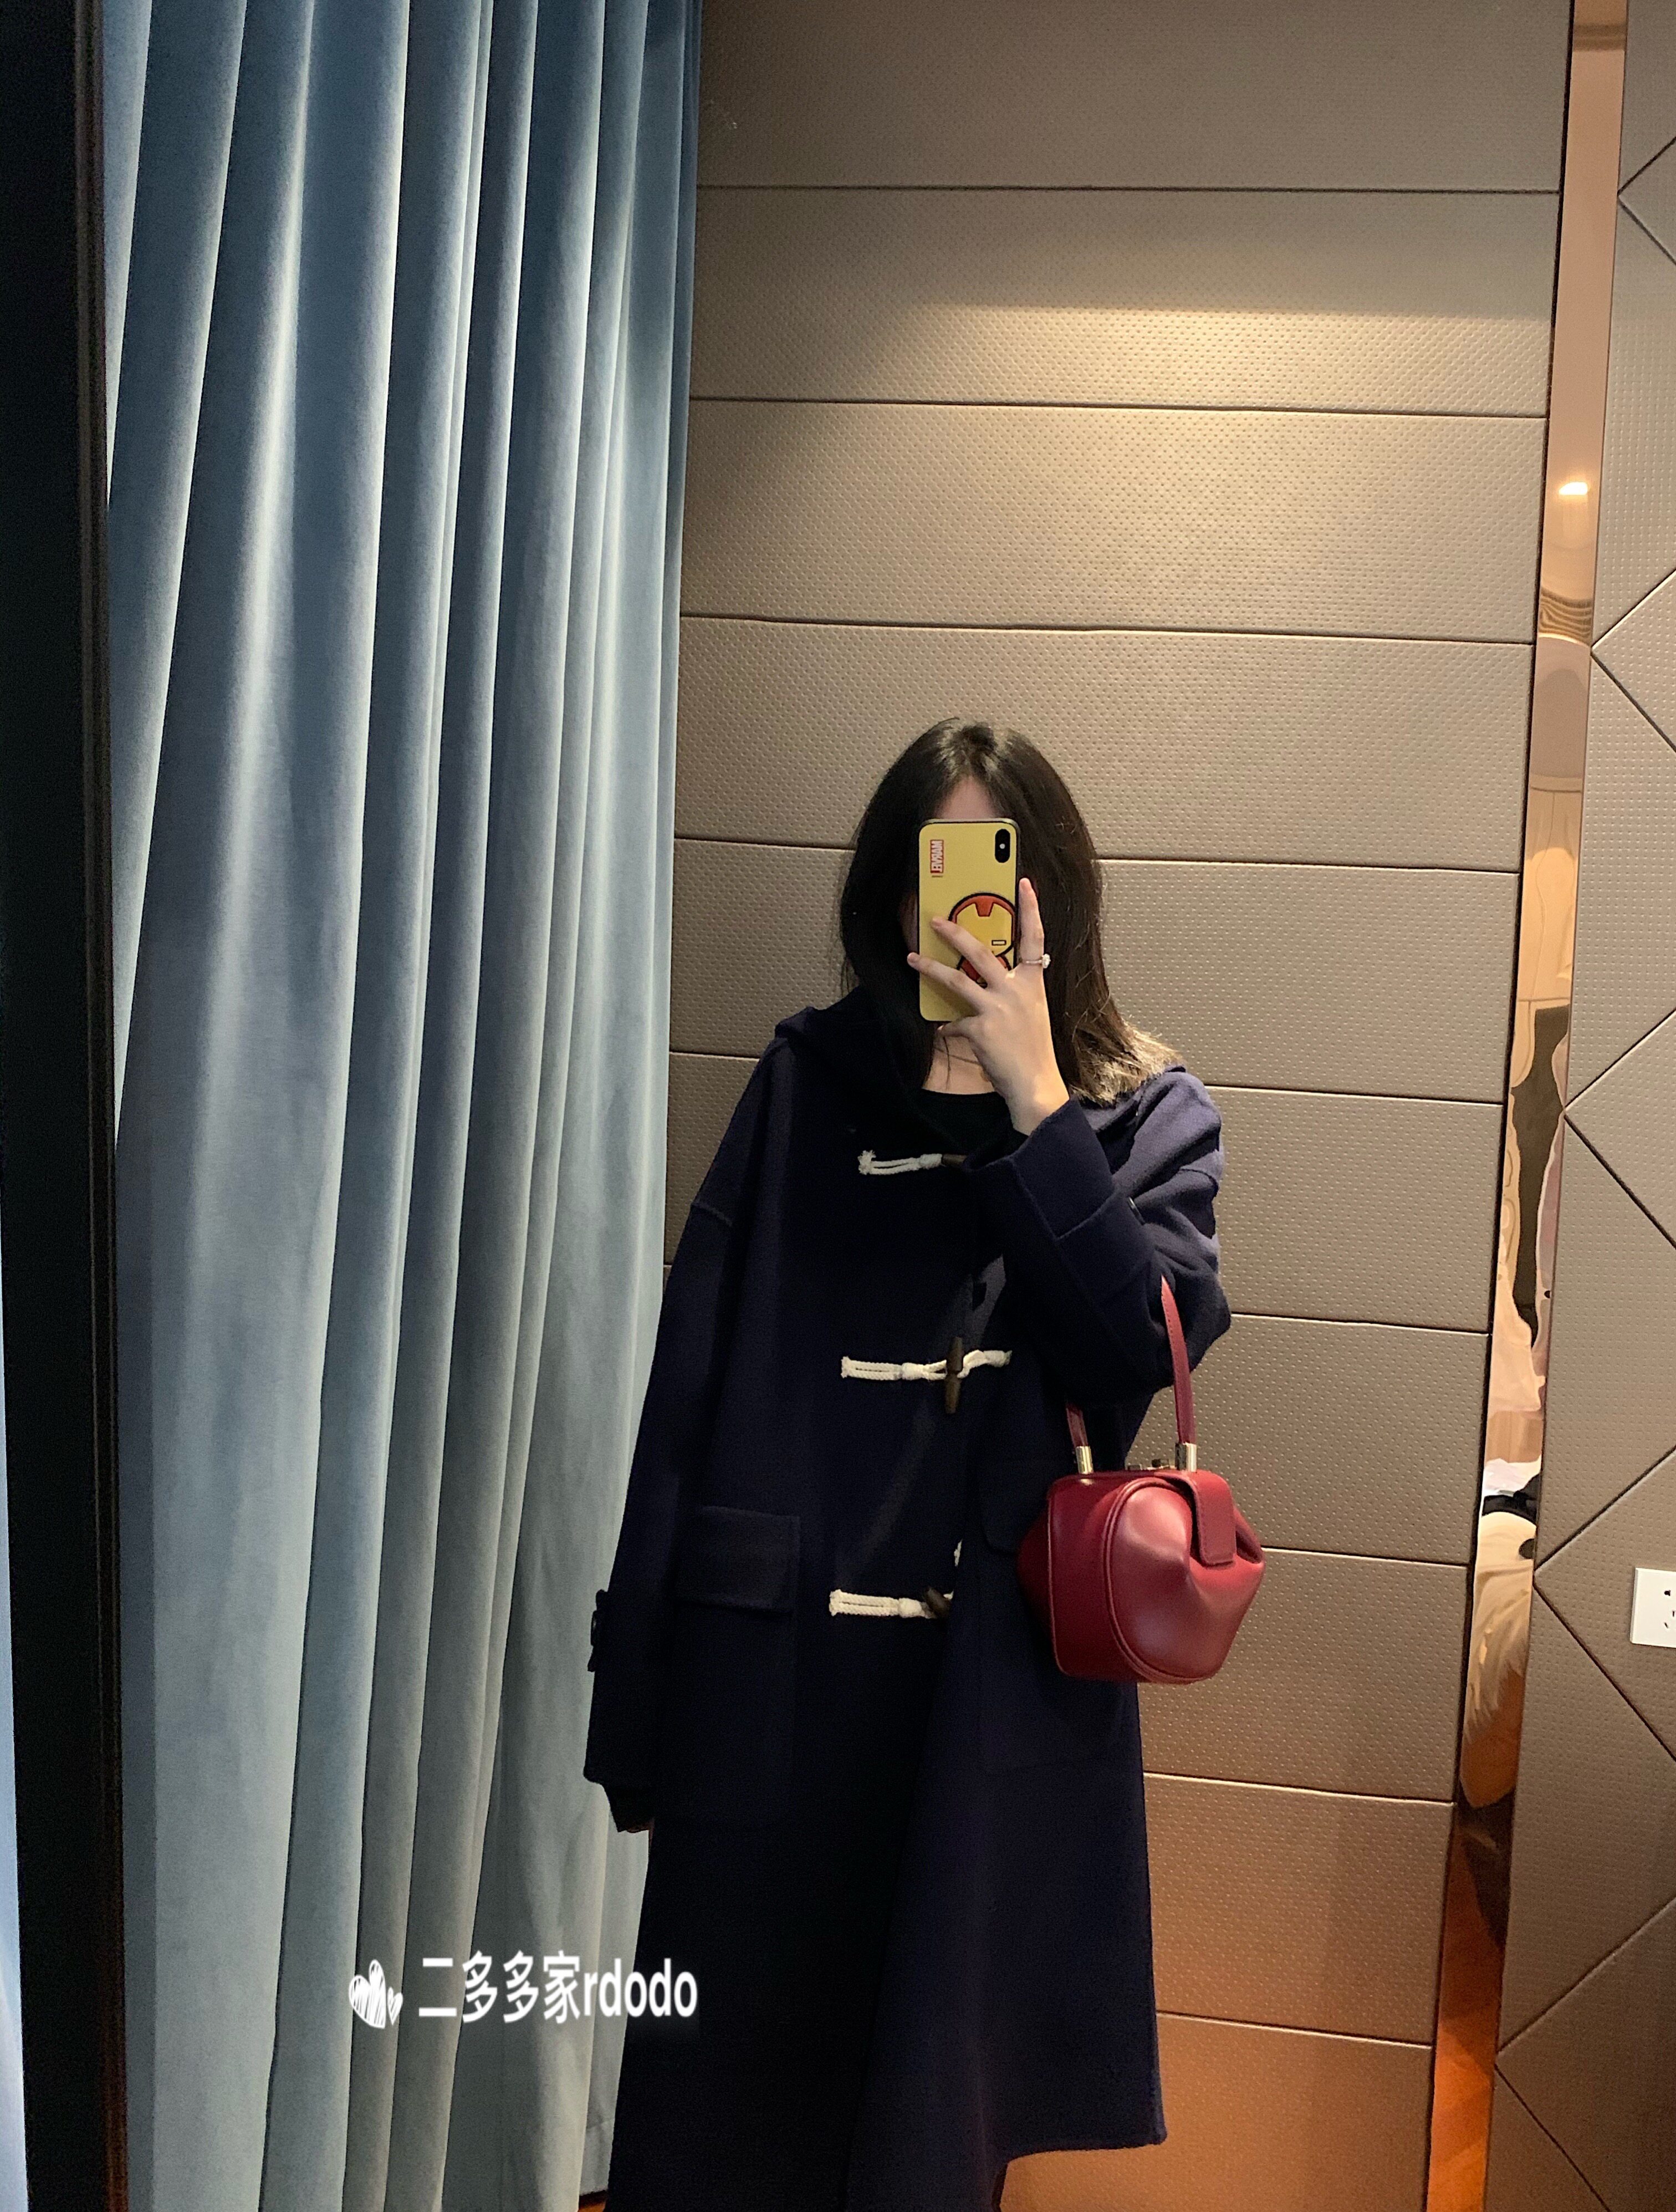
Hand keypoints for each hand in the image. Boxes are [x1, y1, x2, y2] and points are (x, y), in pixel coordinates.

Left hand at [906, 876, 1070, 1133]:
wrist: (1035, 1084)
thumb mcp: (1032, 1012)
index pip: (1035, 938)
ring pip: (956, 980)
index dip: (1031, 910)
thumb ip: (1014, 992)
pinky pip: (954, 1022)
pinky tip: (945, 1030)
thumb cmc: (1033, 1049)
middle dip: (955, 933)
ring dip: (931, 968)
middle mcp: (1015, 990)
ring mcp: (997, 1008)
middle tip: (935, 920)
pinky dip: (948, 1026)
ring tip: (912, 957)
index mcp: (1032, 982)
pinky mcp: (980, 1029)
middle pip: (981, 952)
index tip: (1025, 884)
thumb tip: (989, 984)